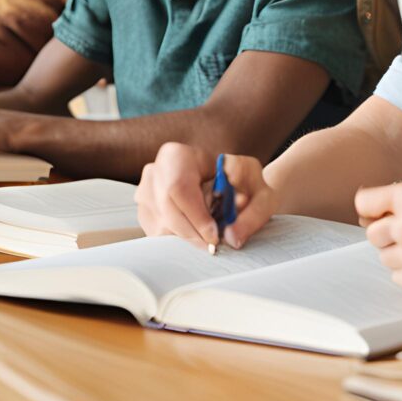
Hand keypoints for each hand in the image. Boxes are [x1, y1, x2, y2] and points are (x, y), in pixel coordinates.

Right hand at [136, 142, 278, 249]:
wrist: (230, 183)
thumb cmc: (244, 185)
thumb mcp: (258, 190)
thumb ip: (253, 211)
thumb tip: (233, 237)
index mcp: (176, 155)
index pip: (179, 187)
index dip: (195, 216)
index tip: (214, 235)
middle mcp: (154, 171)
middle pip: (166, 210)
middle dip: (192, 233)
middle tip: (212, 246)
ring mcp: (144, 192)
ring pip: (160, 226)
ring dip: (185, 237)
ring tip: (206, 236)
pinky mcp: (143, 211)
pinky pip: (157, 233)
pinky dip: (178, 238)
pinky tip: (195, 233)